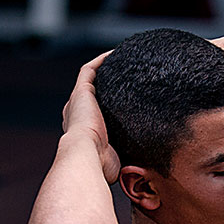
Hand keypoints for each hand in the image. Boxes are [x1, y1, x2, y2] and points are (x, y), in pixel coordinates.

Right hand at [62, 51, 121, 184]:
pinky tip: (116, 53)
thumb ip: (128, 160)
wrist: (85, 157)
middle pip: (90, 95)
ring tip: (122, 62)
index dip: (106, 109)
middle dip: (105, 87)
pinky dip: (101, 60)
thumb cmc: (101, 167)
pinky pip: (89, 69)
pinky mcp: (80, 91)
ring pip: (90, 79)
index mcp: (84, 133)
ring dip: (104, 69)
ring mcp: (77, 101)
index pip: (94, 116)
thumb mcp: (117, 162)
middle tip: (124, 80)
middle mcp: (77, 114)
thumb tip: (146, 171)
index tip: (123, 104)